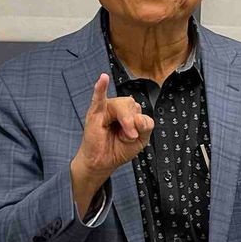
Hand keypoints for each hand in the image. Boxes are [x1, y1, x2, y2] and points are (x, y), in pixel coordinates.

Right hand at [69, 73, 153, 210]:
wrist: (102, 162)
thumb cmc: (118, 149)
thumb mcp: (140, 140)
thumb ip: (145, 126)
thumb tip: (140, 118)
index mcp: (129, 112)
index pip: (139, 110)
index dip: (141, 124)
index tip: (135, 137)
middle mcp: (117, 108)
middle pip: (131, 103)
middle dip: (132, 122)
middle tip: (129, 136)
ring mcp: (105, 109)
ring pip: (121, 104)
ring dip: (125, 120)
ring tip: (123, 134)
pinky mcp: (95, 114)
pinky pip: (98, 98)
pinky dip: (100, 87)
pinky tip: (103, 79)